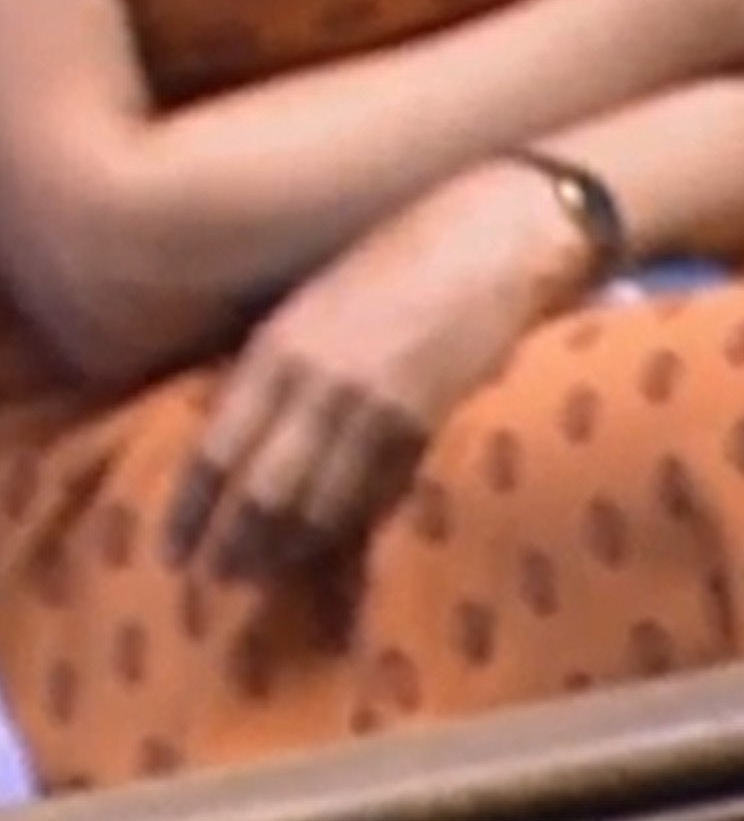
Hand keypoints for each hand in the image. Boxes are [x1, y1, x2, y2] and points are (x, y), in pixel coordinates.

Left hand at [168, 163, 586, 582]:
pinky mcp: (430, 424)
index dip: (193, 508)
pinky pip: (378, 493)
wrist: (492, 238)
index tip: (174, 550)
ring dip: (288, 549)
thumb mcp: (316, 302)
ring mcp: (376, 408)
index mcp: (278, 347)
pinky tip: (333, 550)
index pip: (218, 448)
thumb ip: (281, 363)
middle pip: (263, 489)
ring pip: (319, 503)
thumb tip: (248, 430)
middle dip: (236, 542)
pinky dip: (349, 530)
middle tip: (219, 582)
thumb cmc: (403, 255)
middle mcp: (318, 383)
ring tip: (266, 578)